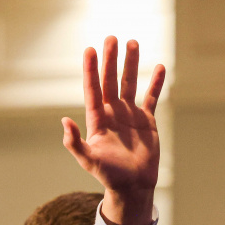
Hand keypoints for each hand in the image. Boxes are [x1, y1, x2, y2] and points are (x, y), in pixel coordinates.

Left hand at [62, 37, 165, 224]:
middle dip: (110, 61)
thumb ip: (74, 142)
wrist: (132, 186)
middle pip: (110, 82)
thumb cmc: (108, 175)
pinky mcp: (146, 120)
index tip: (89, 50)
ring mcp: (129, 115)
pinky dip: (155, 83)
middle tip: (111, 38)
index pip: (92, 90)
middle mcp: (112, 114)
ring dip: (130, 64)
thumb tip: (65, 121)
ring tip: (131, 42)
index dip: (90, 71)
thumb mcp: (88, 160)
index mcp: (97, 121)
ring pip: (130, 84)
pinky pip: (151, 97)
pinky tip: (158, 67)